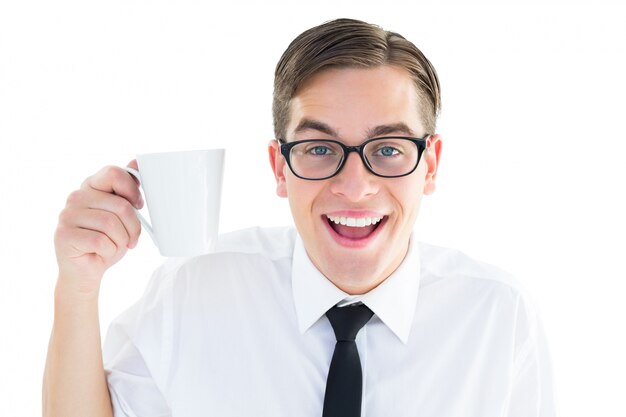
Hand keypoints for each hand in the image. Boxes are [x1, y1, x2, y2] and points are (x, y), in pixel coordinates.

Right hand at [54, 161, 142, 295]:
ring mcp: (67, 215)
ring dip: (121, 241)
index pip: (114, 173)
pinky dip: (109, 251)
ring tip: (115, 246)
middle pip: (120, 205)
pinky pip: (101, 241)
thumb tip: (137, 161)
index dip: (132, 190)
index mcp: (91, 186)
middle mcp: (76, 197)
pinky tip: (102, 253)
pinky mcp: (63, 234)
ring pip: (111, 224)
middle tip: (131, 239)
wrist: (86, 271)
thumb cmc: (107, 241)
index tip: (138, 205)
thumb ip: (127, 191)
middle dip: (133, 227)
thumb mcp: (123, 215)